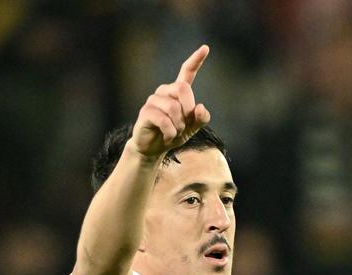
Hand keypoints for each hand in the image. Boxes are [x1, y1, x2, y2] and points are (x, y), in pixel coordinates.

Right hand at [132, 45, 211, 159]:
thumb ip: (201, 118)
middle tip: (185, 125)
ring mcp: (153, 100)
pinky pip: (164, 120)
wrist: (153, 149)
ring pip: (173, 107)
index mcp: (177, 92)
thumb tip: (200, 108)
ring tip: (175, 133)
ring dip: (179, 126)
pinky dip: (171, 132)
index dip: (196, 60)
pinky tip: (168, 137)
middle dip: (188, 109)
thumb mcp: (192, 128)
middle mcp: (164, 91)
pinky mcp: (145, 112)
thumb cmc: (173, 134)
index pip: (187, 72)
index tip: (206, 48)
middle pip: (182, 88)